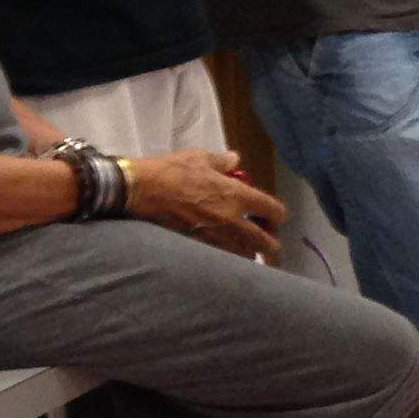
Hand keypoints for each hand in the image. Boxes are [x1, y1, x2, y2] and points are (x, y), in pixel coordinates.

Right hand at [125, 150, 285, 259]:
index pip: (274, 211)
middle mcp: (232, 220)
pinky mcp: (199, 247)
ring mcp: (216, 237)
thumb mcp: (199, 158)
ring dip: (250, 252)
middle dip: (272, 243)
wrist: (141, 191)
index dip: (277, 216)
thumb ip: (222, 161)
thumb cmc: (171, 171)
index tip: (272, 216)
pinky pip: (222, 259)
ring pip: (246, 256)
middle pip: (267, 243)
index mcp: (237, 195)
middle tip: (266, 239)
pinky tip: (224, 251)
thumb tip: (235, 159)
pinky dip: (228, 258)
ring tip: (245, 246)